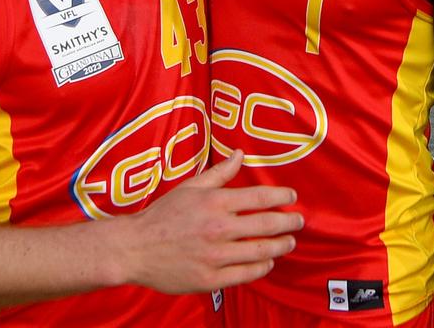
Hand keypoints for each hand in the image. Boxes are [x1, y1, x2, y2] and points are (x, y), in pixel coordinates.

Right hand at [111, 150, 301, 293]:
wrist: (135, 248)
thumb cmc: (162, 215)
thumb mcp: (190, 188)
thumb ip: (219, 173)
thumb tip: (239, 154)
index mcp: (214, 202)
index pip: (259, 197)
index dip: (281, 196)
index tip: (292, 197)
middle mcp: (218, 228)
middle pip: (266, 225)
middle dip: (289, 223)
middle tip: (299, 222)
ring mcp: (215, 255)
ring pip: (261, 251)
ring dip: (280, 246)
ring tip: (289, 243)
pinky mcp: (211, 278)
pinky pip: (246, 274)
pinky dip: (262, 267)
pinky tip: (267, 262)